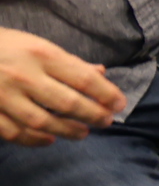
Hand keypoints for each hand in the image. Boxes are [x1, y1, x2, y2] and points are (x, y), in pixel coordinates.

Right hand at [0, 28, 123, 144]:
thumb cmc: (6, 46)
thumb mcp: (38, 45)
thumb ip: (69, 62)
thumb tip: (101, 74)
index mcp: (41, 54)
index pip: (83, 78)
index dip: (106, 94)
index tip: (120, 104)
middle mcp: (24, 75)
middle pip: (67, 102)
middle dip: (92, 114)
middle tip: (106, 121)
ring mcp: (4, 95)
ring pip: (42, 121)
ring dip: (67, 130)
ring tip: (83, 132)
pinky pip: (14, 132)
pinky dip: (34, 139)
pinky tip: (49, 139)